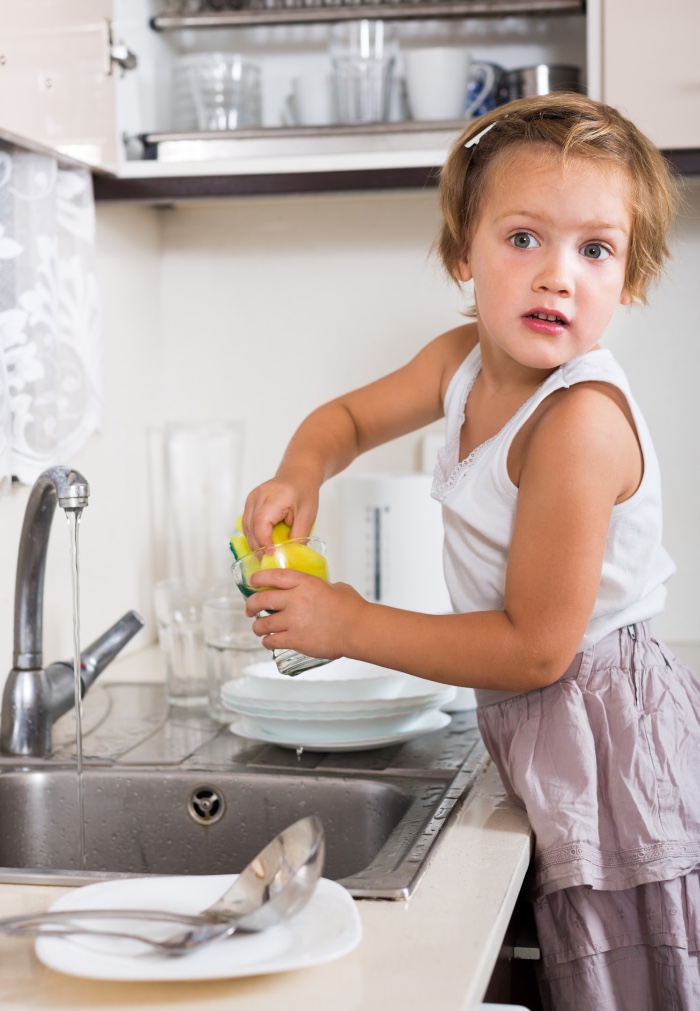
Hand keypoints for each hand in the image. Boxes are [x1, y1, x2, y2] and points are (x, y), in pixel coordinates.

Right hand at [242, 476, 318, 549]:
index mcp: (275, 497)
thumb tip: (289, 555)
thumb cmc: (304, 492)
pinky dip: (253, 535)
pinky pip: (247, 523)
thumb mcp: (307, 515)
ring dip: (254, 542)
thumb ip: (299, 535)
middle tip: (269, 560)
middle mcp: (259, 496)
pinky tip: (262, 544)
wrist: (297, 475)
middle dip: (259, 546)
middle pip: (251, 526)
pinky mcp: (249, 502)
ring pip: (246, 527)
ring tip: (265, 555)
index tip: (271, 554)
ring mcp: (251, 499)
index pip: (261, 522)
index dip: (264, 541)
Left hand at [245, 569, 365, 660]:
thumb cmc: (352, 608)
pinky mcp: (295, 640)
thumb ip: (318, 587)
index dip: (258, 578)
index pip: (273, 576)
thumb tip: (313, 591)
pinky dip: (267, 642)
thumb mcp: (334, 587)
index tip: (252, 581)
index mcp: (305, 583)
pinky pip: (272, 641)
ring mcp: (294, 621)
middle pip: (261, 600)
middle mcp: (295, 600)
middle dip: (250, 605)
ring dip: (258, 627)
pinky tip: (269, 641)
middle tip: (249, 609)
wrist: (358, 629)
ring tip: (259, 628)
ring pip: (262, 624)